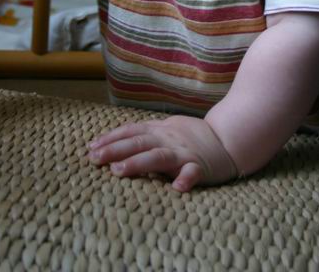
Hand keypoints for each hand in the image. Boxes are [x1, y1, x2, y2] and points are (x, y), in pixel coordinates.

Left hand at [88, 114, 237, 191]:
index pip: (131, 131)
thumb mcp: (167, 129)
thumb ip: (146, 134)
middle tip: (94, 158)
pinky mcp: (200, 167)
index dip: (111, 138)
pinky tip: (177, 188)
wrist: (227, 139)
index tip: (91, 147)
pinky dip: (185, 179)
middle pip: (138, 142)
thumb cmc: (191, 137)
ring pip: (158, 156)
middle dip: (115, 150)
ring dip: (138, 163)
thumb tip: (114, 141)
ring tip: (118, 171)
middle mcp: (168, 140)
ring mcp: (183, 153)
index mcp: (160, 131)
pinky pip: (192, 173)